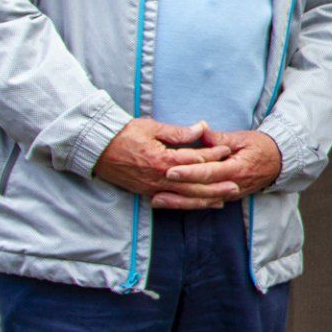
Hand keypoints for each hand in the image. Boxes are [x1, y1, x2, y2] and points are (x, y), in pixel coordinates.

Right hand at [93, 118, 235, 206]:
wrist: (95, 148)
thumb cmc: (124, 134)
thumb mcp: (152, 127)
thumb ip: (179, 132)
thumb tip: (202, 128)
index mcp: (162, 159)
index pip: (194, 159)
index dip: (213, 154)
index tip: (229, 150)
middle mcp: (159, 177)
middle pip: (194, 183)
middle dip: (216, 185)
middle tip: (237, 184)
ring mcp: (152, 187)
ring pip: (185, 196)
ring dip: (206, 198)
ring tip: (225, 198)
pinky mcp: (146, 192)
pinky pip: (172, 201)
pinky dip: (188, 203)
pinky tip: (201, 204)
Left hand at [158, 129, 282, 206]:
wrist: (279, 161)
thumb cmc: (260, 146)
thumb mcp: (241, 138)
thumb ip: (219, 137)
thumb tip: (201, 129)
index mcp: (236, 168)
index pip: (209, 172)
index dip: (189, 173)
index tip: (170, 171)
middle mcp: (233, 185)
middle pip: (202, 191)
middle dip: (178, 191)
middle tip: (155, 190)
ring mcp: (231, 194)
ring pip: (202, 201)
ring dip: (179, 202)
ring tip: (157, 200)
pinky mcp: (228, 197)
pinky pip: (206, 203)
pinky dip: (189, 204)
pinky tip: (172, 204)